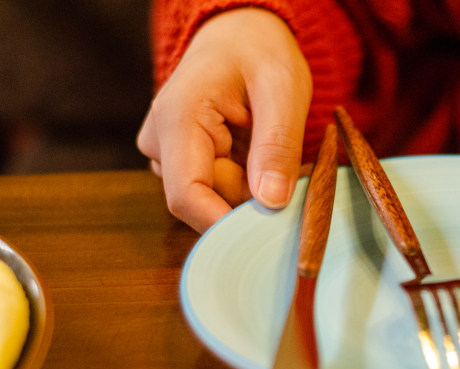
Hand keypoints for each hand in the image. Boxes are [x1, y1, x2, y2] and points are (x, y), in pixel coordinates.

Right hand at [137, 8, 311, 231]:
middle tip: (289, 164)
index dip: (225, 224)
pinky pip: (217, 190)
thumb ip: (277, 145)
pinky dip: (246, 181)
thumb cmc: (260, 52)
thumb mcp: (283, 89)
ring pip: (216, 198)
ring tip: (268, 145)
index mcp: (178, 119)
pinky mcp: (180, 162)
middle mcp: (160, 142)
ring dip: (252, 185)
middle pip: (209, 201)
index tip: (267, 232)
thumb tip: (271, 202)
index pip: (188, 197)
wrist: (240, 35)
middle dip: (254, 195)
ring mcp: (167, 154)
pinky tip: (255, 152)